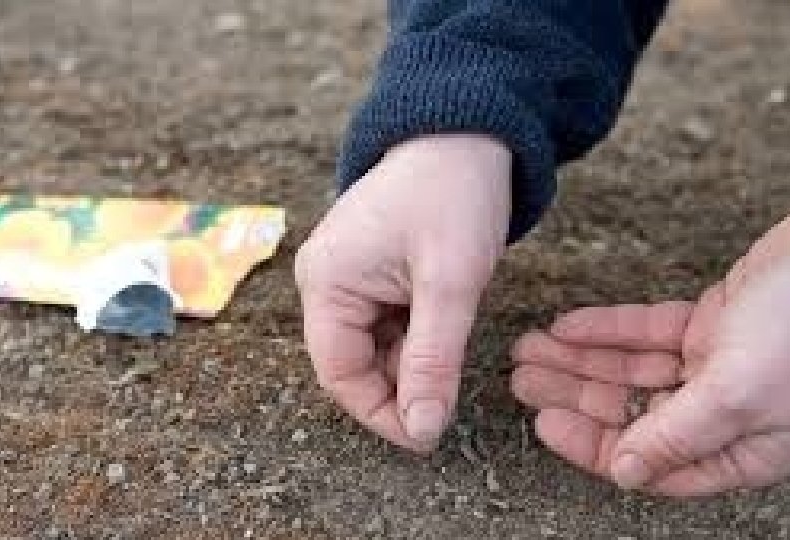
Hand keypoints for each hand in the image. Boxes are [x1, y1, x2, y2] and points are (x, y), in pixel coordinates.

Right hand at [295, 134, 510, 451]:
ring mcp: (343, 276)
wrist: (466, 133)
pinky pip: (383, 325)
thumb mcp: (451, 284)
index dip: (382, 414)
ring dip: (410, 364)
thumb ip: (433, 361)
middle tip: (449, 400)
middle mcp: (323, 282)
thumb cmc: (455, 196)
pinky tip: (442, 327)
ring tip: (451, 350)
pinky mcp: (366, 272)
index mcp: (326, 283)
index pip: (340, 375)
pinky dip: (414, 339)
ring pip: (371, 349)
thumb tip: (423, 431)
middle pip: (351, 365)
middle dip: (398, 389)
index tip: (429, 437)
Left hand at [511, 211, 789, 495]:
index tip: (545, 426)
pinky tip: (567, 327)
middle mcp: (725, 411)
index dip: (593, 446)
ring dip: (579, 359)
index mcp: (741, 446)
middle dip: (573, 396)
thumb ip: (678, 435)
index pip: (651, 460)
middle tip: (524, 380)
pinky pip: (646, 331)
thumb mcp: (739, 392)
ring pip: (632, 368)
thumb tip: (626, 472)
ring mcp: (717, 365)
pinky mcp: (710, 323)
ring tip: (530, 349)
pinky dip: (606, 329)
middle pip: (631, 411)